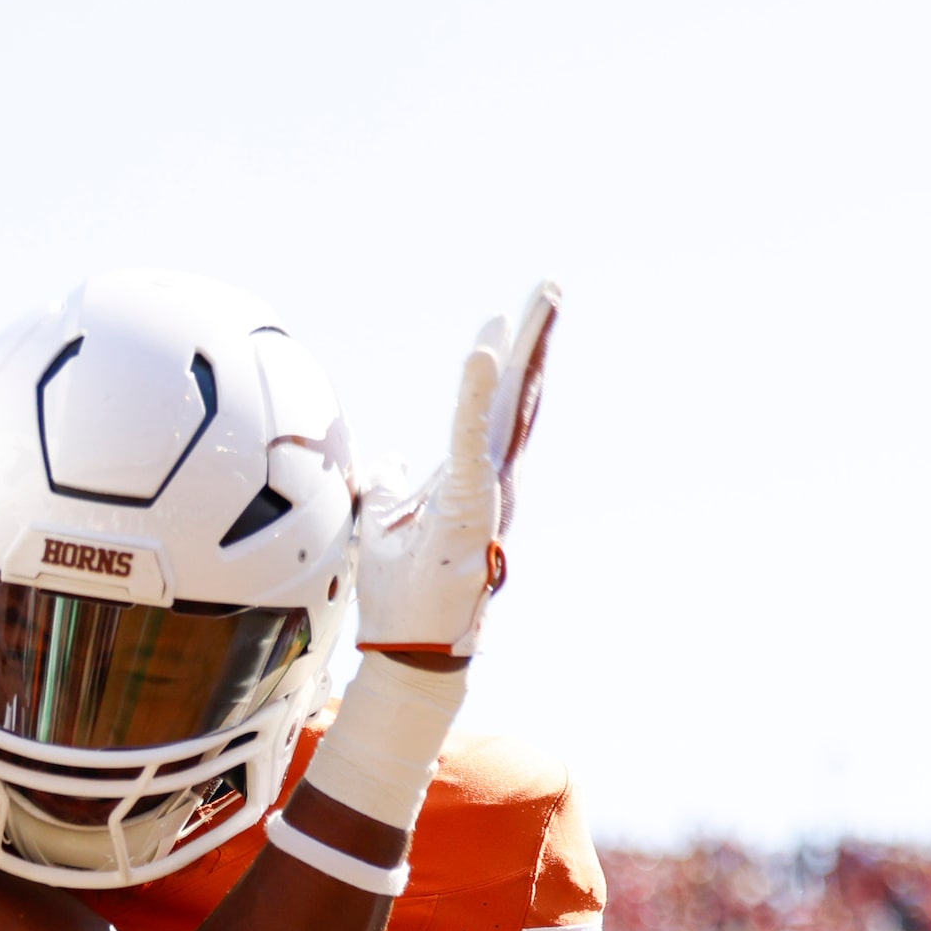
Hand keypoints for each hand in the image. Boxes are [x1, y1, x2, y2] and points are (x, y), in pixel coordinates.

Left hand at [354, 283, 559, 656]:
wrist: (409, 641)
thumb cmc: (400, 588)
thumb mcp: (382, 520)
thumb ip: (388, 483)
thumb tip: (388, 459)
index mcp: (469, 476)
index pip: (486, 409)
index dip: (496, 365)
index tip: (505, 321)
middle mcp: (489, 478)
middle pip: (513, 398)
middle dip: (532, 342)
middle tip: (548, 289)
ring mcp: (486, 490)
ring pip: (507, 410)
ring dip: (523, 356)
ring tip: (538, 304)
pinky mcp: (471, 503)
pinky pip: (471, 440)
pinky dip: (475, 396)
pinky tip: (484, 354)